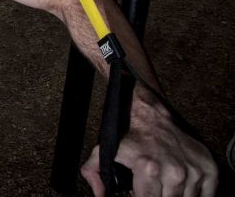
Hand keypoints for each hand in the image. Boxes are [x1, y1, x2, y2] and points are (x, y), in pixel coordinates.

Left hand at [81, 90, 217, 195]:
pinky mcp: (208, 165)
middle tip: (151, 188)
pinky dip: (198, 195)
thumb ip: (94, 174)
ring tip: (164, 187)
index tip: (140, 194)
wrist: (148, 113)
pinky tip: (184, 190)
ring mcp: (193, 168)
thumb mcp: (103, 151)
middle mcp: (174, 170)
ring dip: (176, 195)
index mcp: (148, 168)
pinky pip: (209, 194)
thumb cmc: (126, 134)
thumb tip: (100, 195)